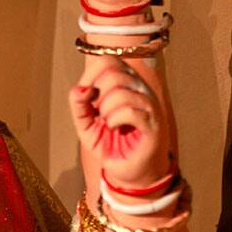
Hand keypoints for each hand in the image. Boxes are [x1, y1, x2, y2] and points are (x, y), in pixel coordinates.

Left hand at [69, 58, 169, 187]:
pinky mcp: (153, 124)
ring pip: (121, 92)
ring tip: (109, 123)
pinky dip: (115, 119)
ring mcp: (150, 105)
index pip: (109, 60)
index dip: (90, 74)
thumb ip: (78, 104)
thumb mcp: (85, 124)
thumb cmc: (110, 143)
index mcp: (126, 83)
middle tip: (100, 113)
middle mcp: (141, 89)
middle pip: (113, 74)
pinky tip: (115, 127)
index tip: (84, 94)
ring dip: (105, 110)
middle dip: (97, 96)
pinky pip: (130, 110)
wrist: (128, 171)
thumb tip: (79, 88)